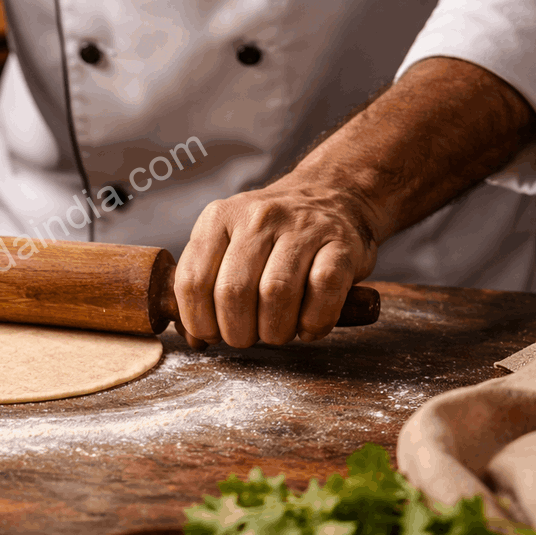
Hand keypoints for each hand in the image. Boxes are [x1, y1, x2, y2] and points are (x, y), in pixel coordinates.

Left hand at [174, 176, 377, 347]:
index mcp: (219, 217)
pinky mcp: (342, 244)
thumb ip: (205, 286)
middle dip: (237, 331)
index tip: (211, 334)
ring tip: (277, 332)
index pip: (193, 281)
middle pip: (233, 292)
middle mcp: (258, 217)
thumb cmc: (272, 235)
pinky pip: (322, 290)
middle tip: (247, 337)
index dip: (198, 320)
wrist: (332, 196)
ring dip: (274, 331)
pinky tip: (308, 325)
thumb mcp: (228, 244)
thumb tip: (193, 338)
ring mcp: (302, 227)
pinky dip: (314, 321)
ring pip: (276, 293)